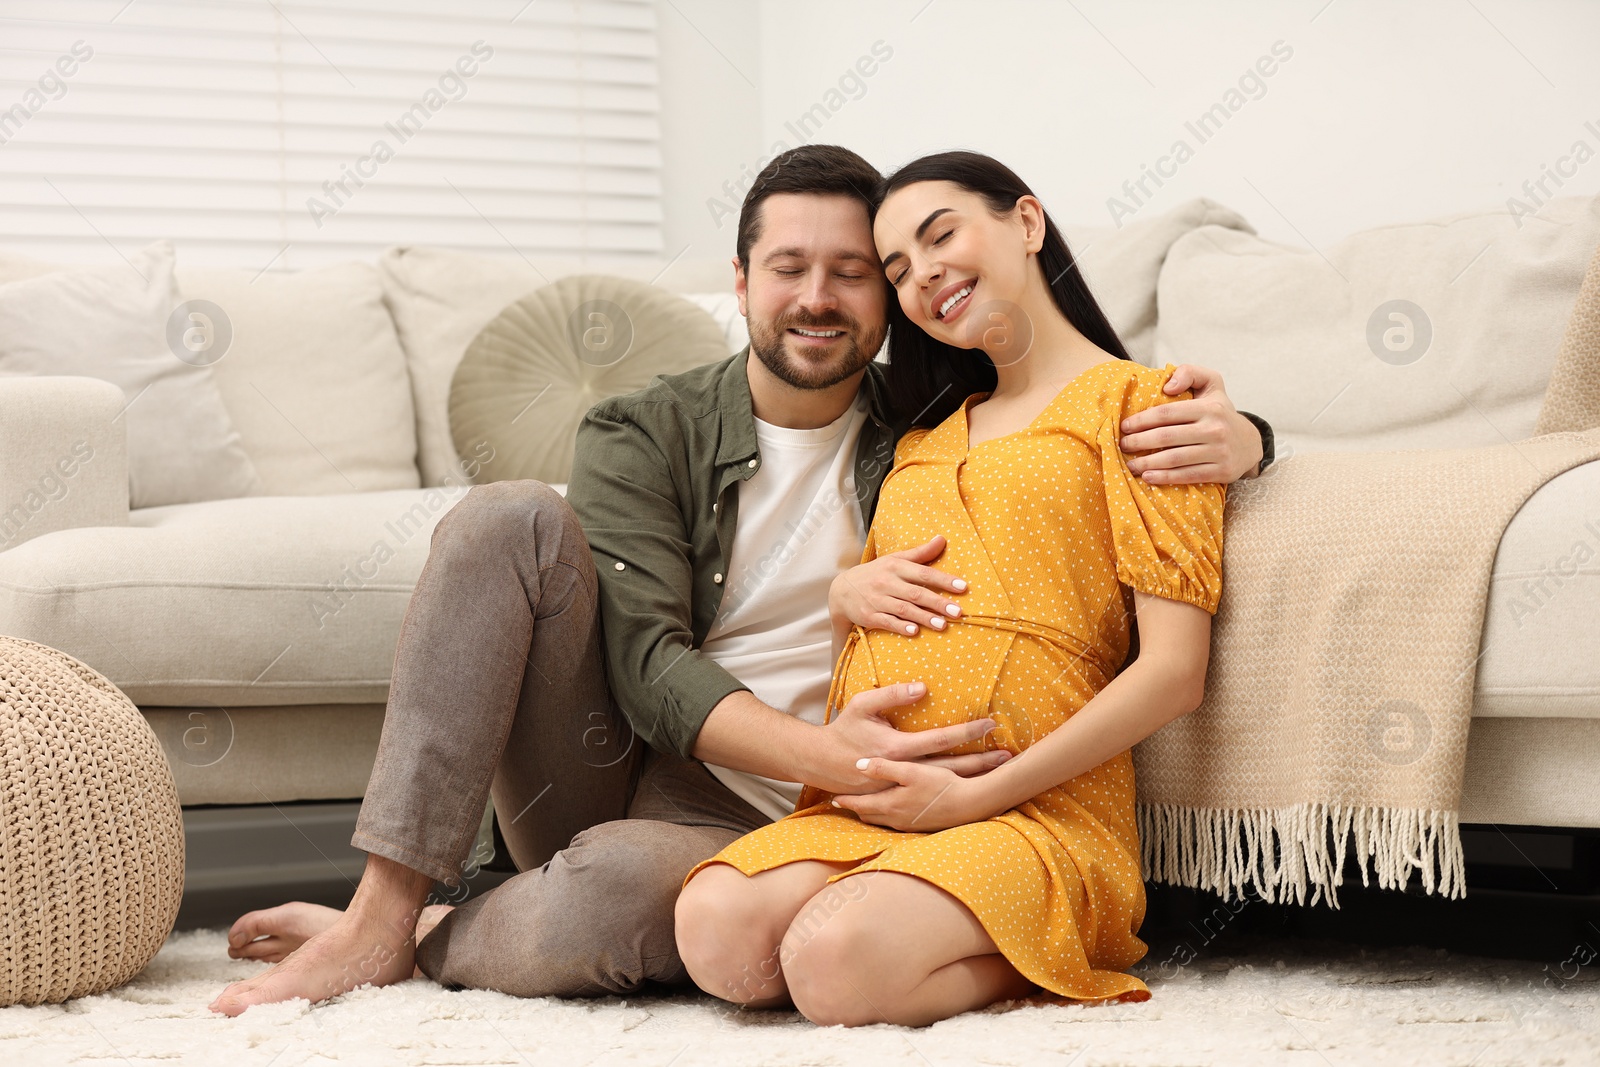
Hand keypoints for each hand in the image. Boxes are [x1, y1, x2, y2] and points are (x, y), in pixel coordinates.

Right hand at [818, 681, 996, 793]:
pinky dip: (954, 792)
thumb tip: (922, 687)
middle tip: (1008, 756)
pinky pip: (932, 796)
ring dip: (972, 779)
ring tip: (999, 773)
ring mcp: (902, 789)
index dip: (967, 732)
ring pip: (944, 785)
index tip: (990, 724)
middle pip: (951, 768)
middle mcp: (903, 772)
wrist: (822, 763)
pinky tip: (973, 788)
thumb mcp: (862, 705)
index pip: (940, 739)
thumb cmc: (844, 730)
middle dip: (981, 762)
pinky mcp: (899, 799)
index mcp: (896, 749)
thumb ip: (891, 694)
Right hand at [829, 536, 966, 635]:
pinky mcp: (869, 616)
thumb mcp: (894, 560)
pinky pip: (886, 621)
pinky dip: (900, 626)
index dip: (943, 580)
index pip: (923, 573)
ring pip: (903, 609)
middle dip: (937, 602)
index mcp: (895, 567)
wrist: (842, 590)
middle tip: (957, 612)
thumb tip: (942, 539)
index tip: (962, 587)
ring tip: (942, 625)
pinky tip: (914, 631)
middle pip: (916, 593)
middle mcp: (887, 583)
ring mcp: (877, 600)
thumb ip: (920, 553)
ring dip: (923, 617)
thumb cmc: (876, 573)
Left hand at [831, 756, 1001, 830]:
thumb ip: (883, 768)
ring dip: (870, 812)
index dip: (845, 800)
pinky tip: (890, 809)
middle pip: (867, 815)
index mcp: (889, 804)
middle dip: (856, 807)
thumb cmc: (940, 785)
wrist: (969, 805)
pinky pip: (894, 822)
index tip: (833, 798)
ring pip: (880, 820)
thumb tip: (858, 765)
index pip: (859, 805)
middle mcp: (895, 818)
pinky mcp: (919, 826)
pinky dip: (885, 815)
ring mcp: (907, 825)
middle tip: (844, 801)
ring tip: (863, 805)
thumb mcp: (910, 771)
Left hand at [1118, 363, 1263, 483]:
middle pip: (1167, 437)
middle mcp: (1215, 429)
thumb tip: (1167, 386)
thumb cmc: (1219, 411)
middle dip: (1139, 442)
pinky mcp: (1222, 471)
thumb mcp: (1211, 384)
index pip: (1167, 413)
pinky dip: (1165, 478)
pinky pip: (1188, 476)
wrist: (1249, 443)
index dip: (1142, 420)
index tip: (1125, 426)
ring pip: (1175, 459)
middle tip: (1123, 446)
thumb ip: (1189, 373)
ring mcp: (1220, 452)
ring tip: (1130, 464)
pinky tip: (1148, 477)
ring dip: (1148, 463)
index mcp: (1209, 407)